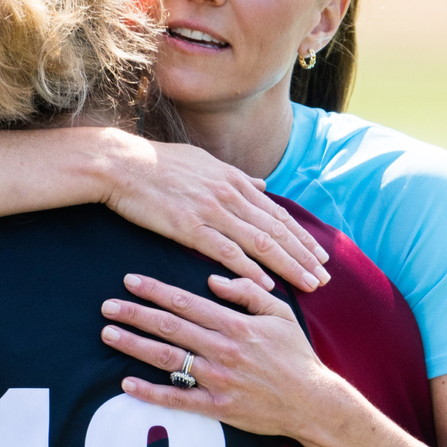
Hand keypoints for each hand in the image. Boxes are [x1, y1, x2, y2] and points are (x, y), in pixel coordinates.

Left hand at [99, 273, 330, 438]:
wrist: (313, 402)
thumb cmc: (296, 354)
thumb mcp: (279, 313)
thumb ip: (247, 291)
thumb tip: (212, 279)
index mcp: (235, 324)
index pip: (186, 302)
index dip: (155, 290)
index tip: (130, 280)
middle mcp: (222, 349)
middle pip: (169, 327)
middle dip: (135, 314)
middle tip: (107, 305)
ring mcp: (218, 379)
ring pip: (168, 359)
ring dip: (135, 346)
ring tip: (109, 334)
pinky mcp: (217, 406)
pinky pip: (178, 399)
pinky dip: (151, 392)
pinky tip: (127, 384)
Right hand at [100, 134, 328, 291]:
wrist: (121, 164)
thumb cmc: (157, 164)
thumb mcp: (203, 162)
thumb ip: (234, 176)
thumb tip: (259, 183)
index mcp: (233, 179)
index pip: (276, 213)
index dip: (301, 236)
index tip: (319, 255)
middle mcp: (229, 194)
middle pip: (277, 230)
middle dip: (304, 256)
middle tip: (325, 278)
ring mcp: (211, 210)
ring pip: (261, 242)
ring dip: (289, 266)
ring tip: (308, 285)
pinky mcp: (189, 226)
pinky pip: (227, 252)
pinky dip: (250, 269)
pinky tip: (266, 285)